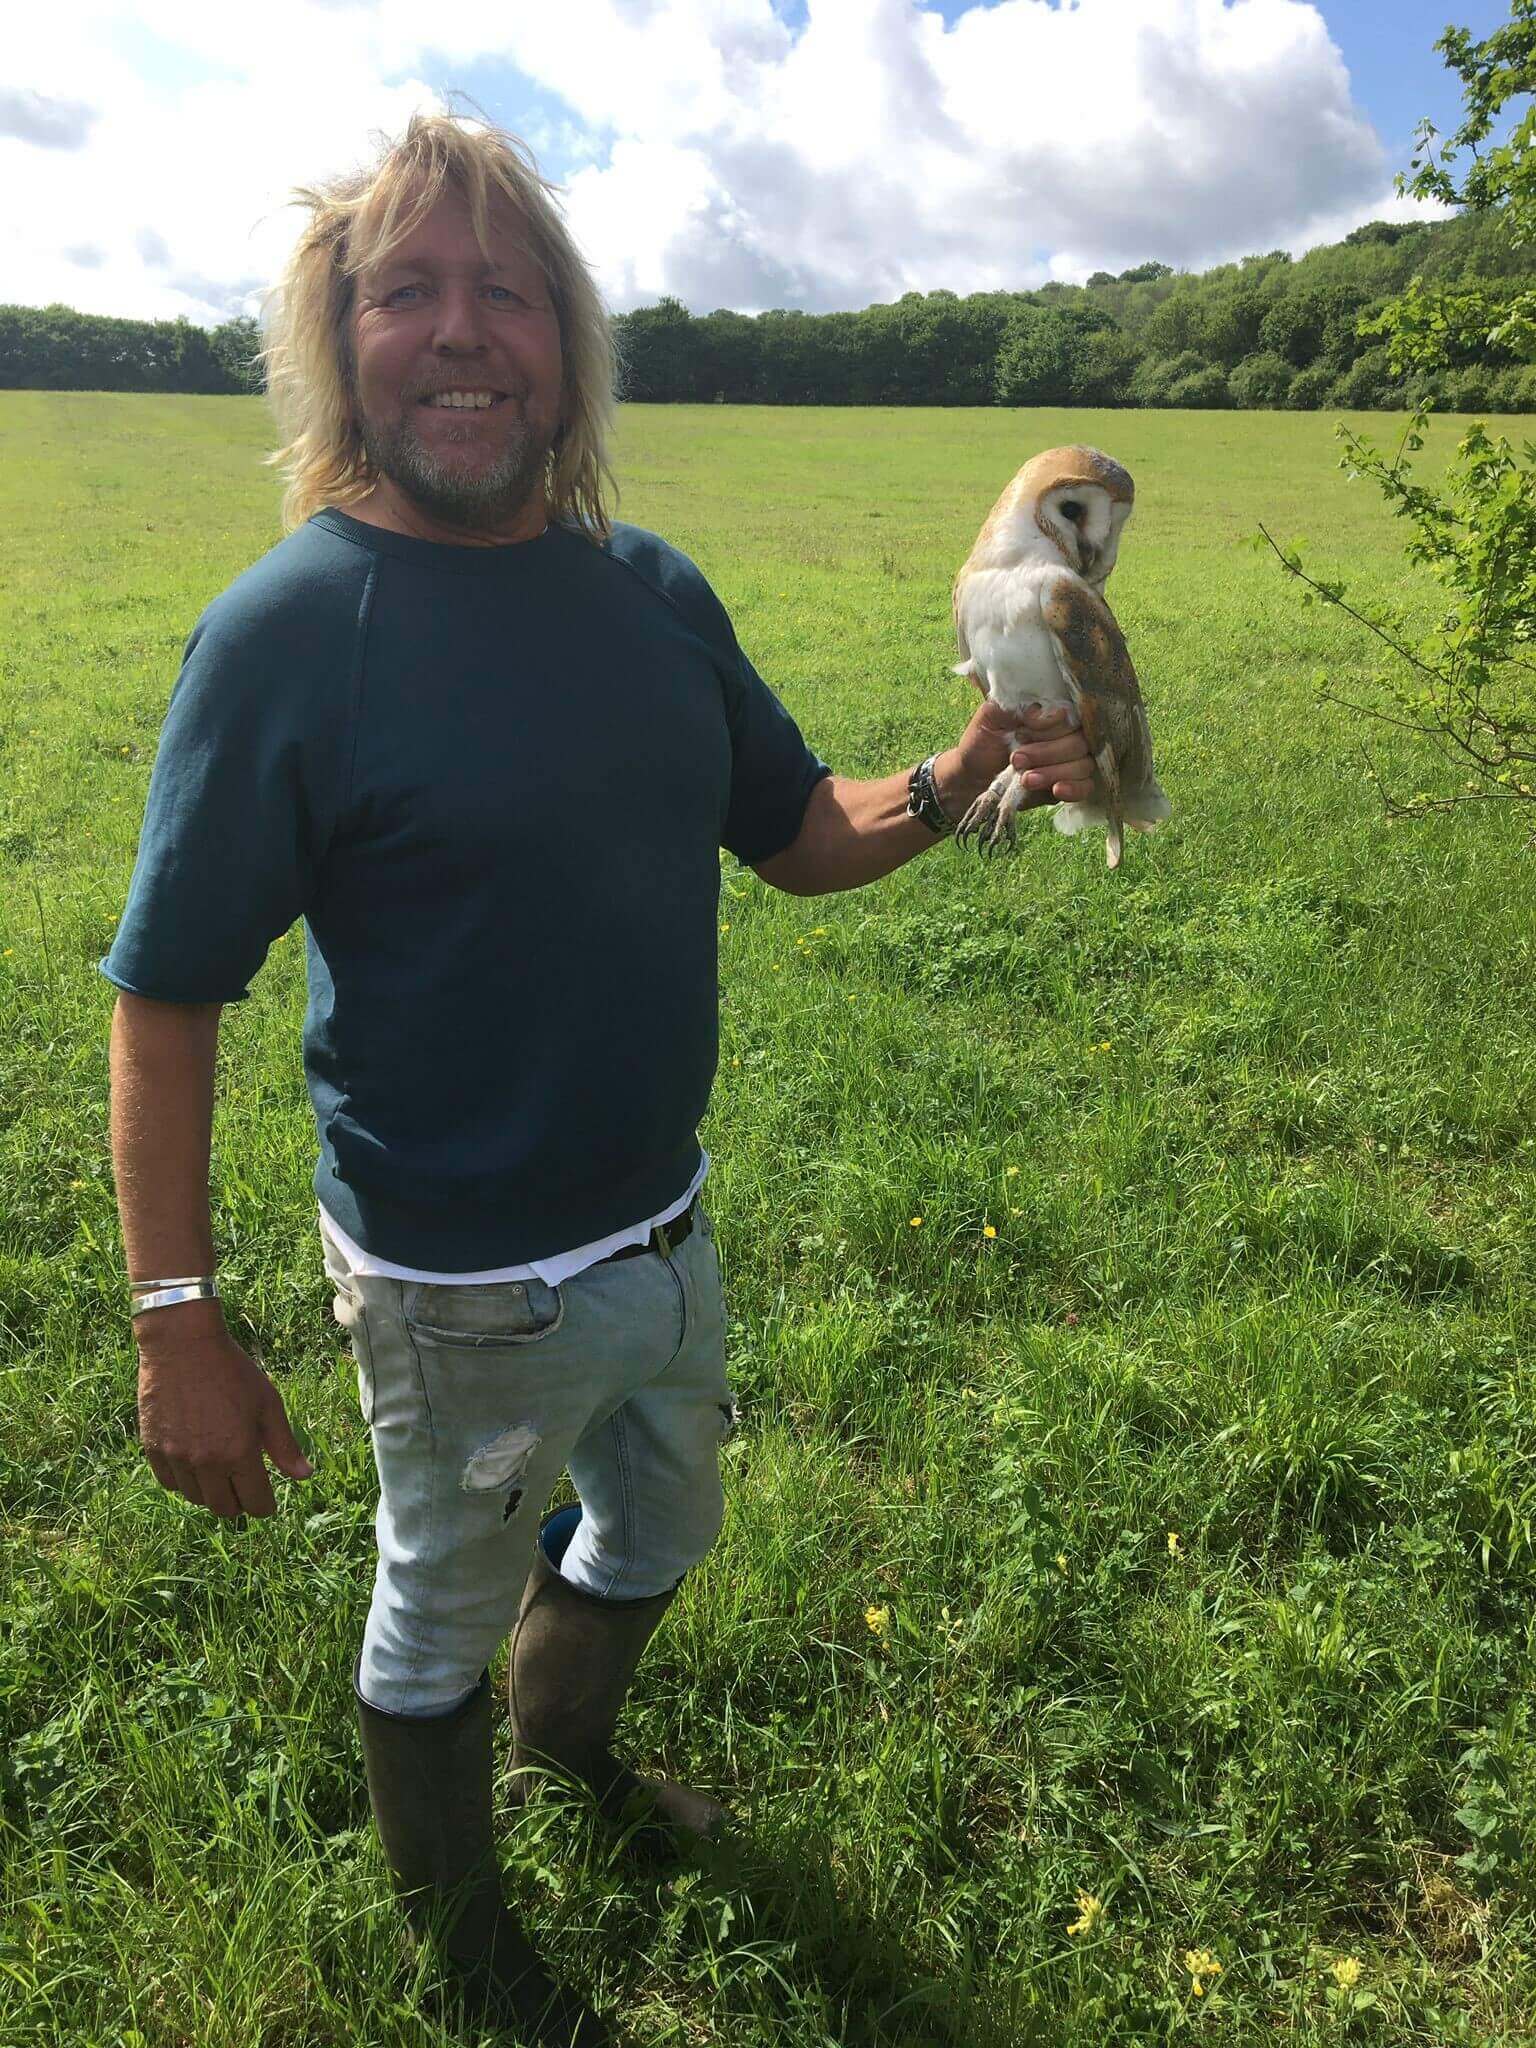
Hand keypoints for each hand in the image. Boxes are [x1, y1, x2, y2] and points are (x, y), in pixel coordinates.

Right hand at [136, 1314, 314, 1518]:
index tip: (267, 1500)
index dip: (265, 1506)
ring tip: (220, 1474)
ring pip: (196, 1498)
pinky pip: (170, 1483)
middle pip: (224, 1509)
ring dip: (211, 1493)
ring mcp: (177, 1458)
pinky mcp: (153, 1449)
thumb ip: (285, 1445)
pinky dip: (184, 1482)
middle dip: (239, 1504)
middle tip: (244, 1488)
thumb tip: (305, 1476)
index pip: (255, 1503)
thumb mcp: (268, 1404)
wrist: (182, 1346)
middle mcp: (206, 1463)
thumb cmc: (232, 1372)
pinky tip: (194, 1465)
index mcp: (240, 1453)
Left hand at [934, 694, 1095, 817]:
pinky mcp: (1067, 787)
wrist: (970, 779)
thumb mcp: (991, 716)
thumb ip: (1016, 705)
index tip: (1026, 729)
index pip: (1072, 714)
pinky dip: (1073, 788)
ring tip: (1025, 779)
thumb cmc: (982, 742)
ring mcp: (1068, 762)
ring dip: (1054, 772)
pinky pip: (1085, 787)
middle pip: (1080, 742)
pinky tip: (1056, 789)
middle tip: (1016, 759)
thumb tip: (1041, 712)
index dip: (1054, 725)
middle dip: (1047, 752)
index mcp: (1050, 715)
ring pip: (1083, 765)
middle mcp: (1064, 736)